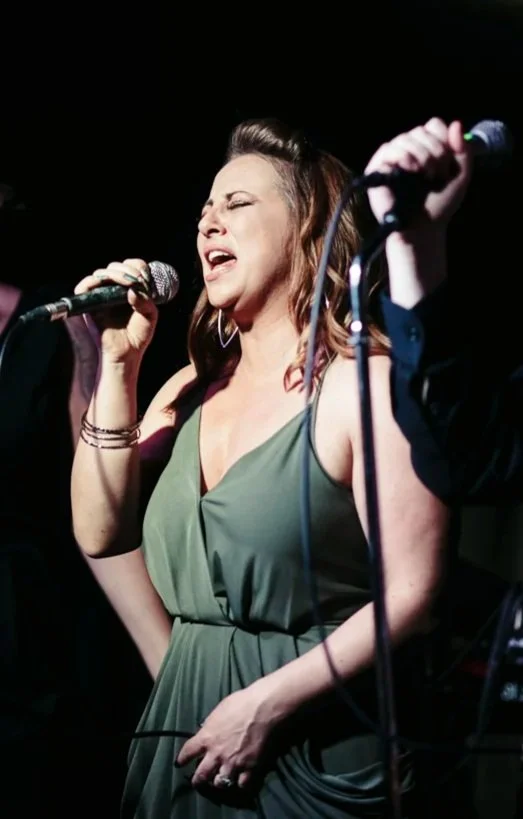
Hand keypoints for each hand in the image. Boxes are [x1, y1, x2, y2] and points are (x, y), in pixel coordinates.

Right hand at [74, 259, 157, 362]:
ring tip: (129, 283)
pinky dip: (95, 280)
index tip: (146, 279)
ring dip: (116, 273)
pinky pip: (85, 286)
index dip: (138, 268)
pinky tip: (109, 283)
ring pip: (102, 273)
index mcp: (129, 289)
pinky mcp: (89, 303)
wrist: (127, 352)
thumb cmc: (138, 335)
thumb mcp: (149, 315)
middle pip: (116, 266)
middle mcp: (114, 289)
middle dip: (129, 270)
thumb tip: (133, 289)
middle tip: (138, 281)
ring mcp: (101, 295)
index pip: (131, 266)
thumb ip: (145, 300)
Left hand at [176, 684, 279, 790]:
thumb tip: (207, 729)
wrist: (265, 708)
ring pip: (220, 783)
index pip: (187, 753)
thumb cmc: (243, 702)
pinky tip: (242, 780)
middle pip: (200, 776)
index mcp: (207, 737)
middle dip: (198, 780)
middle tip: (198, 781)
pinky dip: (242, 783)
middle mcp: (216, 755)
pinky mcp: (250, 769)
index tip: (180, 763)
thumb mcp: (220, 710)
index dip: (182, 759)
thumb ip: (211, 724)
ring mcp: (233, 764)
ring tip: (222, 780)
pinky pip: (242, 785)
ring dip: (220, 781)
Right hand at [365, 118, 471, 236]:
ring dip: (421, 154)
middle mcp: (407, 151)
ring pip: (404, 137)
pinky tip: (412, 169)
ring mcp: (391, 160)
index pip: (433, 125)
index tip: (448, 161)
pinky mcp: (376, 169)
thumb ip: (464, 149)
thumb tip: (455, 123)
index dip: (443, 138)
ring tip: (426, 175)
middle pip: (420, 130)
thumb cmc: (440, 205)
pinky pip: (388, 149)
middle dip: (435, 150)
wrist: (424, 229)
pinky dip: (403, 156)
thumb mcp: (460, 175)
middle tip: (437, 174)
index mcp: (425, 149)